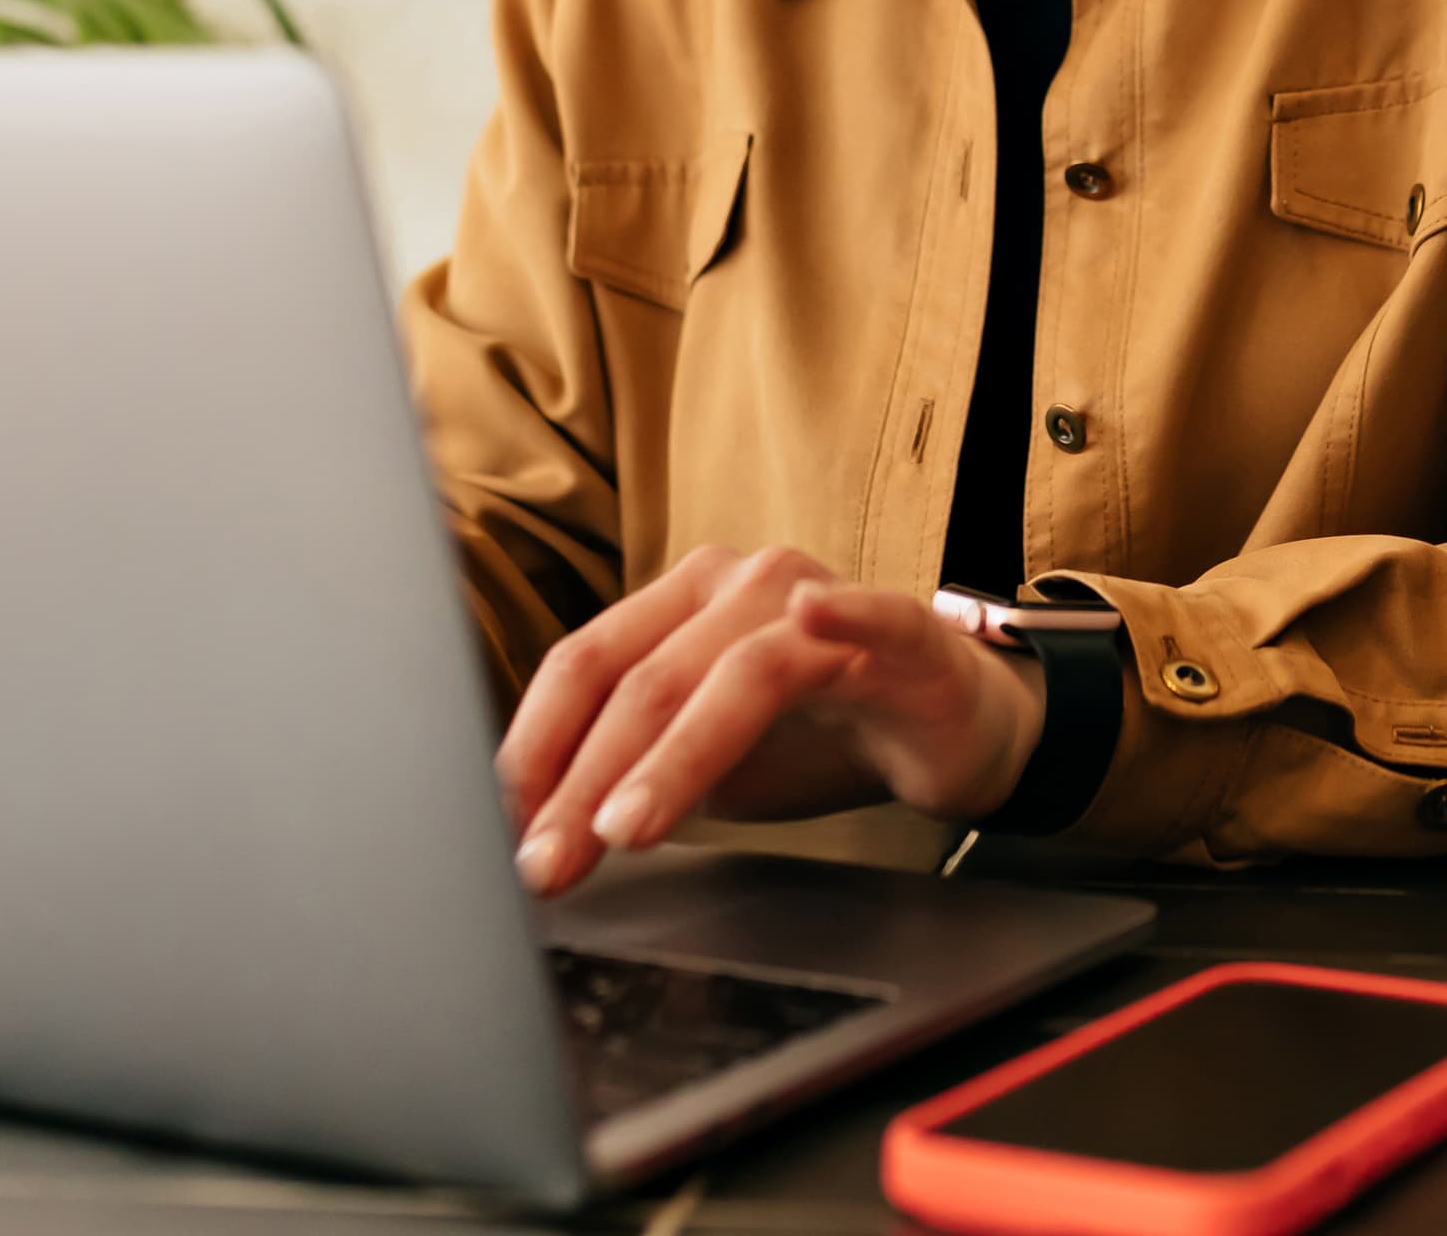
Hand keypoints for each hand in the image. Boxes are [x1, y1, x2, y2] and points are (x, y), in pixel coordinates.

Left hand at [497, 544, 1046, 898]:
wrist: (950, 727)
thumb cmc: (818, 737)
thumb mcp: (706, 763)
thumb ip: (633, 777)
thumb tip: (539, 840)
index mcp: (682, 602)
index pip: (585, 665)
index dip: (533, 749)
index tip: (496, 831)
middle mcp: (741, 584)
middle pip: (643, 678)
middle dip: (582, 780)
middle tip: (547, 863)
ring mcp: (821, 598)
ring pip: (733, 671)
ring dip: (672, 755)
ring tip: (627, 829)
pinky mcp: (901, 632)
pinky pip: (869, 617)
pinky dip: (842, 612)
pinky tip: (814, 615)